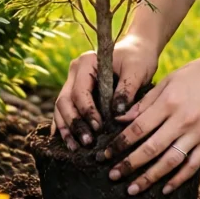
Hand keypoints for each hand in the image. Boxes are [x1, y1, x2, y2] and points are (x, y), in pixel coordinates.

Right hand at [51, 33, 158, 147]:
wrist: (138, 51)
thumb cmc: (138, 58)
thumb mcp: (136, 71)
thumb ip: (127, 90)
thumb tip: (117, 114)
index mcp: (86, 63)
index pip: (79, 91)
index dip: (87, 111)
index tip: (98, 127)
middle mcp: (75, 72)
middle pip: (64, 101)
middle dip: (74, 124)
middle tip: (87, 142)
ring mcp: (73, 82)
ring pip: (61, 108)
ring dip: (67, 129)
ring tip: (75, 148)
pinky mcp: (76, 94)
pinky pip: (64, 111)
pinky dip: (65, 126)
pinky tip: (68, 142)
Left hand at [103, 42, 199, 194]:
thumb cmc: (198, 73)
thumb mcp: (169, 80)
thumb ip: (145, 102)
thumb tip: (121, 120)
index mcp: (169, 102)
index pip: (138, 128)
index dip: (120, 143)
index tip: (105, 155)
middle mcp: (183, 119)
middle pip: (150, 148)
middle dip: (129, 165)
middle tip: (113, 176)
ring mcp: (199, 132)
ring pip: (170, 161)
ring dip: (149, 178)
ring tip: (133, 189)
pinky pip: (193, 165)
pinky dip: (178, 179)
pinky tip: (165, 189)